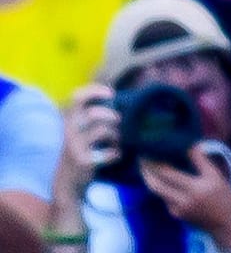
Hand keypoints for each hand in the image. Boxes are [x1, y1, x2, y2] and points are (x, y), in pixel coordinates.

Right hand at [55, 85, 120, 200]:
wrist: (68, 182)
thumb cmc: (81, 151)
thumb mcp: (81, 132)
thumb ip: (93, 116)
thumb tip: (117, 98)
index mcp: (70, 121)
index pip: (76, 98)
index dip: (94, 91)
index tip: (111, 93)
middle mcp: (70, 132)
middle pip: (92, 114)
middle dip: (110, 115)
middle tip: (118, 121)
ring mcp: (76, 147)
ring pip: (102, 131)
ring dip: (116, 135)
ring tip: (117, 141)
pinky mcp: (84, 161)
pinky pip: (108, 153)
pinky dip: (116, 153)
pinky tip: (115, 155)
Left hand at [140, 145, 230, 250]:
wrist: (224, 223)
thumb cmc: (224, 197)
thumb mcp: (216, 176)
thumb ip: (201, 161)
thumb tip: (190, 145)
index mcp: (194, 188)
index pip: (168, 173)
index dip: (156, 162)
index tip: (151, 150)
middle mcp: (182, 200)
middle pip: (155, 185)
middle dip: (146, 171)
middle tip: (141, 158)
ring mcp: (176, 209)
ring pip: (158, 192)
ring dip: (150, 178)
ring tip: (146, 166)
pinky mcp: (175, 214)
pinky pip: (164, 198)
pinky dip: (161, 187)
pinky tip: (161, 178)